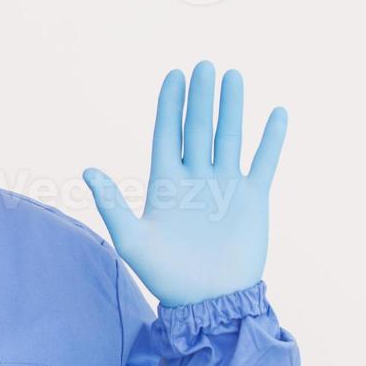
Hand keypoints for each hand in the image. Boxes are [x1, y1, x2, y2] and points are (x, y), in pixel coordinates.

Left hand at [83, 61, 286, 307]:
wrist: (209, 301)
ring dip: (232, 108)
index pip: (167, 134)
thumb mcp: (132, 239)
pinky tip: (276, 113)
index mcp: (165, 183)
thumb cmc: (165, 276)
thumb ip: (112, 204)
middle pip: (198, 128)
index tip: (174, 75)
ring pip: (229, 137)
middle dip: (201, 97)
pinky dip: (271, 139)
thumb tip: (88, 170)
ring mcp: (224, 186)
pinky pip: (264, 162)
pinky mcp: (252, 199)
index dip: (170, 105)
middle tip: (204, 64)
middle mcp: (195, 178)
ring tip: (234, 76)